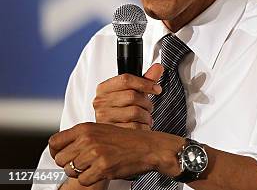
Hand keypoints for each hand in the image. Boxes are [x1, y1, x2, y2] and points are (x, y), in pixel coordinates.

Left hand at [50, 123, 182, 186]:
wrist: (149, 147)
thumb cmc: (127, 140)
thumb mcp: (102, 130)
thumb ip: (82, 137)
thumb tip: (60, 149)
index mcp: (85, 128)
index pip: (54, 142)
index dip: (56, 152)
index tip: (62, 156)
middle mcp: (88, 139)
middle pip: (60, 159)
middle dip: (69, 165)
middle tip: (84, 163)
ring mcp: (95, 153)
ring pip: (71, 171)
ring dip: (81, 172)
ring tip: (95, 166)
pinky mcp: (102, 167)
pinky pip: (83, 180)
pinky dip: (91, 179)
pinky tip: (102, 171)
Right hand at [93, 64, 163, 129]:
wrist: (114, 132)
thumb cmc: (124, 108)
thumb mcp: (134, 91)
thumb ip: (147, 79)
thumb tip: (158, 67)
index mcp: (104, 89)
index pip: (126, 80)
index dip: (145, 83)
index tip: (156, 88)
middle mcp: (100, 102)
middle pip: (132, 96)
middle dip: (147, 103)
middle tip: (148, 107)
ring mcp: (103, 117)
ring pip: (135, 112)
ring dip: (146, 116)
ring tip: (144, 118)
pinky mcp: (110, 132)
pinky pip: (134, 127)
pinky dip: (143, 127)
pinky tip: (140, 126)